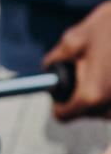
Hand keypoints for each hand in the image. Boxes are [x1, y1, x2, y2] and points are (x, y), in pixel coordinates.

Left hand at [45, 1, 110, 121]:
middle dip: (84, 93)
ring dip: (102, 90)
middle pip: (86, 112)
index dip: (60, 101)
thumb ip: (56, 58)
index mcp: (91, 95)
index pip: (63, 114)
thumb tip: (49, 70)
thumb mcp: (76, 38)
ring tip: (109, 63)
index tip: (65, 87)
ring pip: (105, 108)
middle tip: (92, 67)